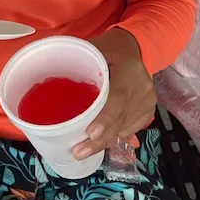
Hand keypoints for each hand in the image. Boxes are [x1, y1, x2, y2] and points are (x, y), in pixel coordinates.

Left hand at [73, 28, 156, 159]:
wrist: (134, 47)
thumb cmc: (108, 47)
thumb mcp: (94, 48)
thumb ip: (79, 63)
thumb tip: (50, 78)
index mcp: (128, 69)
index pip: (118, 98)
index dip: (105, 118)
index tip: (90, 134)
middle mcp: (142, 86)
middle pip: (121, 119)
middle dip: (100, 140)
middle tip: (78, 152)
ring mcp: (148, 100)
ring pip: (125, 127)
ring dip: (105, 139)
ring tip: (84, 147)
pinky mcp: (149, 109)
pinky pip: (131, 128)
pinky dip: (115, 134)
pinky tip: (101, 136)